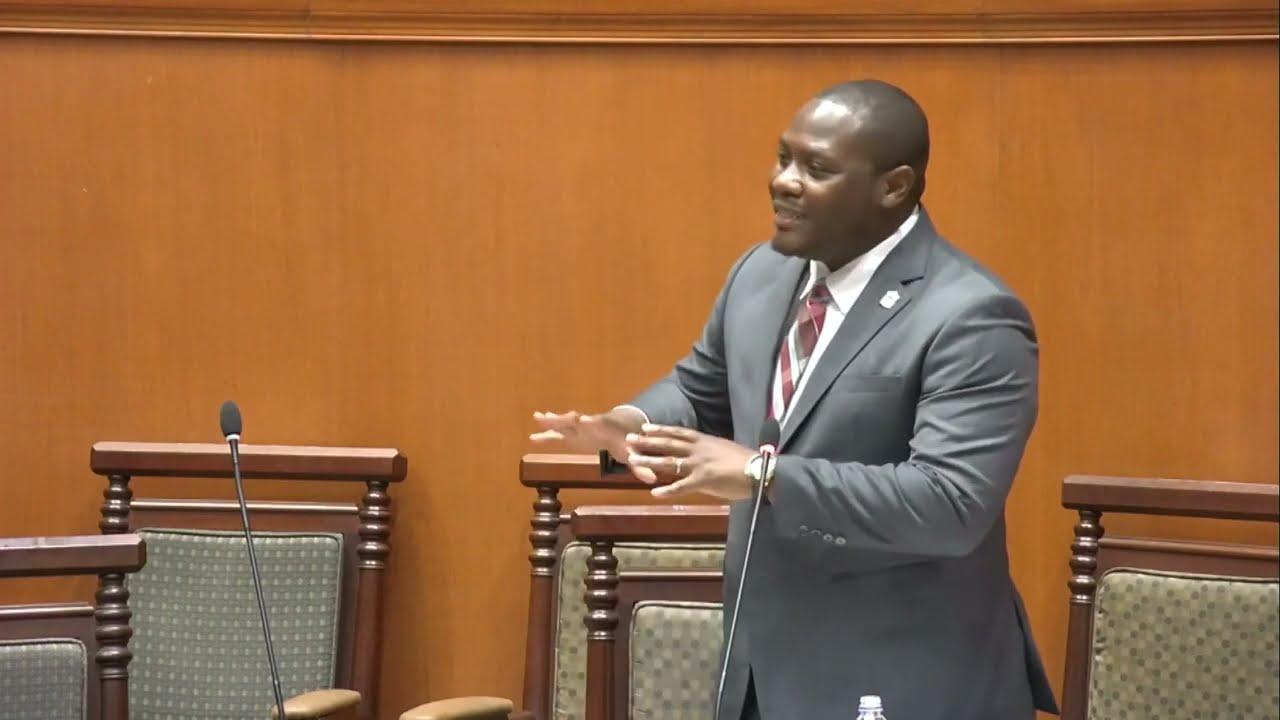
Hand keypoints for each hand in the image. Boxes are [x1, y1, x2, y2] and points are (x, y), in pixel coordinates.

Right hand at [530, 408, 656, 482]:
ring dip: (552, 421)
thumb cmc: (626, 441)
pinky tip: (532, 436)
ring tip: (538, 417)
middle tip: (552, 416)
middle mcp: (590, 424)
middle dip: (565, 418)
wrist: (620, 426)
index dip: (591, 422)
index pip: (598, 424)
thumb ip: (640, 467)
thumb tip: (653, 480)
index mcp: (605, 428)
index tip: (584, 418)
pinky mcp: (573, 433)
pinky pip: (558, 433)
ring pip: (564, 423)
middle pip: (576, 419)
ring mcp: (580, 428)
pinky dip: (546, 434)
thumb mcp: (633, 454)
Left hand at [624, 424, 756, 499]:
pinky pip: (681, 486)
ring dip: (649, 461)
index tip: (645, 427)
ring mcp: (699, 464)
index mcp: (705, 441)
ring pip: (669, 462)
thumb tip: (701, 456)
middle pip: (668, 444)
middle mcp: (699, 450)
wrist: (760, 470)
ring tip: (632, 461)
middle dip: (647, 441)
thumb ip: (709, 453)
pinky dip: (667, 490)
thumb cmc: (747, 462)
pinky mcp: (704, 480)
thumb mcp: (724, 450)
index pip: (679, 432)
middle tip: (629, 438)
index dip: (661, 429)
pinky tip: (654, 493)